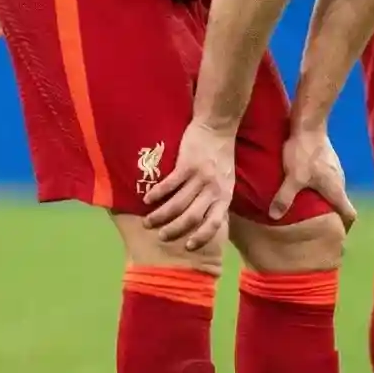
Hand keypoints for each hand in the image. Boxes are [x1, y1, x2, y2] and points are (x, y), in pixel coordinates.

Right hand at [145, 118, 235, 250]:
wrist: (217, 127)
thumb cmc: (220, 155)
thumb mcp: (226, 180)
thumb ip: (216, 199)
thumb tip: (204, 220)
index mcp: (224, 195)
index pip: (215, 223)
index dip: (201, 236)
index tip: (188, 246)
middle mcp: (213, 189)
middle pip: (192, 216)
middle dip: (175, 229)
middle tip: (161, 237)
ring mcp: (200, 177)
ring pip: (178, 203)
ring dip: (161, 215)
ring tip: (148, 222)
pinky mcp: (187, 164)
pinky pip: (170, 184)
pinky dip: (157, 194)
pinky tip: (147, 199)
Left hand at [268, 125, 357, 226]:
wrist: (308, 124)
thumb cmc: (304, 153)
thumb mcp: (292, 178)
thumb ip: (284, 198)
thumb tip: (274, 216)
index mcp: (336, 190)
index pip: (349, 214)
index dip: (345, 227)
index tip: (336, 235)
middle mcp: (340, 181)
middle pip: (339, 203)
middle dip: (330, 214)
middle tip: (315, 225)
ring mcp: (335, 168)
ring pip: (331, 190)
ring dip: (322, 198)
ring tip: (306, 206)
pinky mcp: (327, 158)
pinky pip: (325, 178)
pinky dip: (317, 185)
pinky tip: (302, 184)